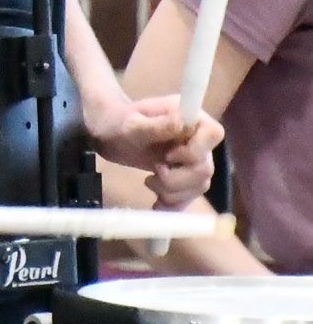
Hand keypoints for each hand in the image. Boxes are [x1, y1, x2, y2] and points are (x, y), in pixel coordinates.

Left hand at [87, 88, 222, 207]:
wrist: (110, 135)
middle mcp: (198, 137)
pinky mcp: (186, 175)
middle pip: (205, 168)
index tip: (167, 156)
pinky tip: (158, 206)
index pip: (214, 134)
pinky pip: (190, 196)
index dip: (194, 151)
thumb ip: (156, 127)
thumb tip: (184, 124)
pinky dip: (174, 204)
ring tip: (149, 181)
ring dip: (172, 192)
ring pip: (199, 185)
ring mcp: (195, 158)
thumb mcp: (131, 125)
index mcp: (189, 116)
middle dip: (176, 178)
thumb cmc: (119, 123)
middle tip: (153, 172)